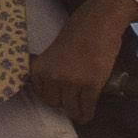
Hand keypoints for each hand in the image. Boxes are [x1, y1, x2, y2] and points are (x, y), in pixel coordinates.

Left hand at [27, 0, 137, 121]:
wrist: (97, 24)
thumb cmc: (76, 35)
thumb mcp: (52, 54)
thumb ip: (50, 71)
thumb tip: (53, 91)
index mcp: (40, 69)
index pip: (41, 94)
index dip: (52, 96)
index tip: (59, 97)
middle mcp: (52, 77)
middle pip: (54, 103)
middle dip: (63, 104)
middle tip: (72, 101)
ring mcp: (71, 82)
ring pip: (70, 109)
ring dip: (76, 112)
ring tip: (81, 110)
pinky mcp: (90, 86)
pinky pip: (86, 108)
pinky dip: (87, 113)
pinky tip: (88, 113)